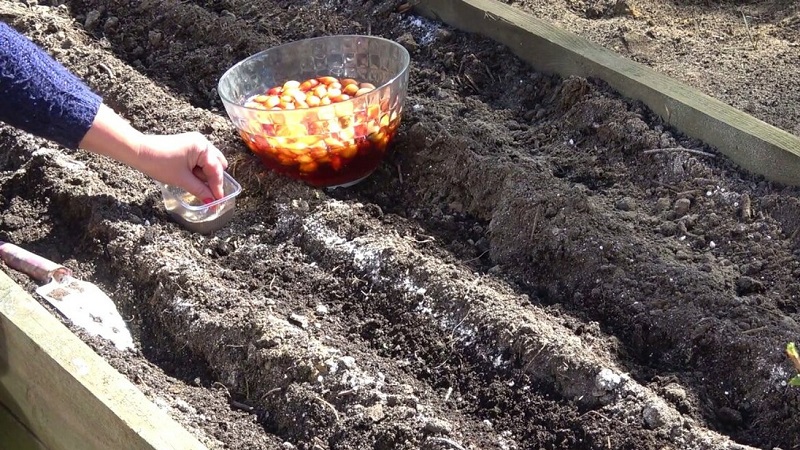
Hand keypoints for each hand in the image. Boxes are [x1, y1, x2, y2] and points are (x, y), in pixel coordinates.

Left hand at [79, 104, 229, 199]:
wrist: (139, 152)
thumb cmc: (159, 163)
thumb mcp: (182, 179)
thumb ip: (200, 190)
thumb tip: (212, 202)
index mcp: (202, 147)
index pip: (216, 170)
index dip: (218, 188)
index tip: (219, 202)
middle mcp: (202, 142)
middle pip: (216, 165)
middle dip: (213, 181)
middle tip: (211, 196)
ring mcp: (195, 143)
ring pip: (208, 164)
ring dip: (206, 177)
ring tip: (200, 189)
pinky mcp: (188, 147)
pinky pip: (200, 161)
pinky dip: (199, 171)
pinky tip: (194, 180)